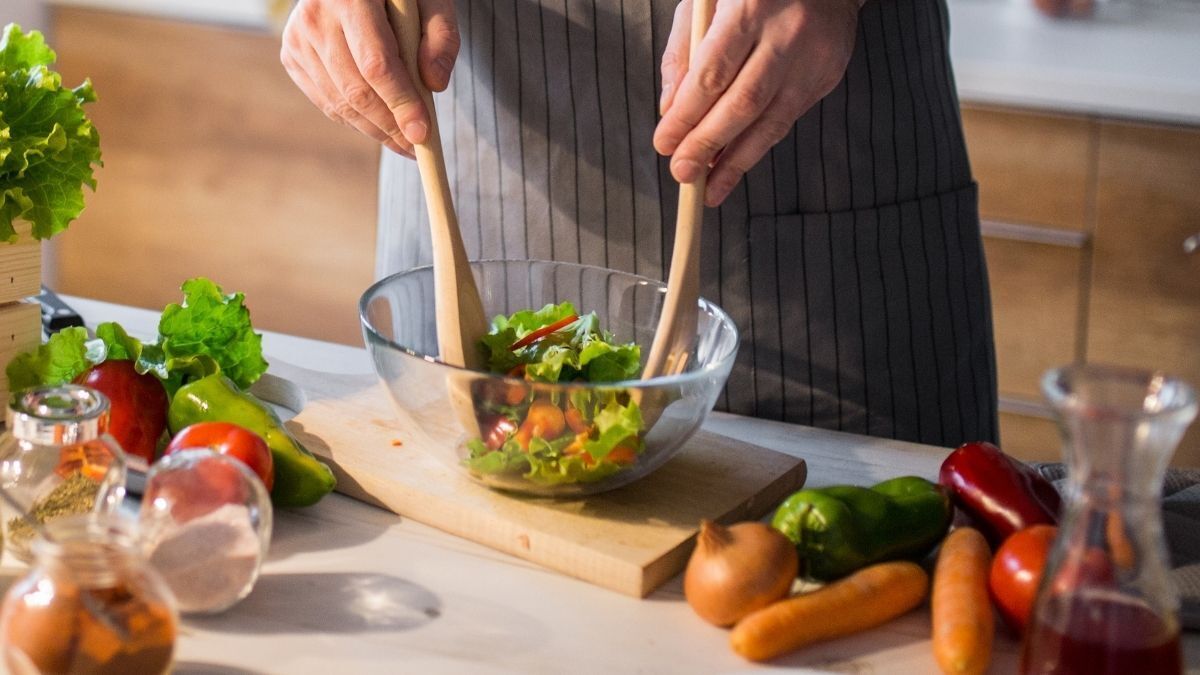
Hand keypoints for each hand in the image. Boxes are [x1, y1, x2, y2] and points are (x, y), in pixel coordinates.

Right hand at [280, 0, 459, 157]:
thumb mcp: (431, 0)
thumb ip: (442, 36)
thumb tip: (434, 85)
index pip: (376, 64)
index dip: (400, 103)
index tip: (422, 133)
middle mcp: (316, 17)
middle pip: (356, 90)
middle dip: (390, 126)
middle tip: (418, 146)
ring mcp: (298, 38)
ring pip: (340, 103)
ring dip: (375, 130)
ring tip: (403, 141)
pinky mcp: (293, 55)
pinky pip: (327, 102)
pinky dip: (355, 120)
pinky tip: (379, 124)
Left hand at [654, 0, 860, 205]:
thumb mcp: (706, 2)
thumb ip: (684, 52)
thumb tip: (669, 109)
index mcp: (750, 7)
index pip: (712, 74)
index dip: (687, 116)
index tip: (664, 144)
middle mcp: (786, 34)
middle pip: (743, 104)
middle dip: (708, 145)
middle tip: (682, 174)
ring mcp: (813, 58)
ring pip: (771, 122)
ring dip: (736, 161)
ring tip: (709, 189)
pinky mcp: (827, 76)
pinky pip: (786, 120)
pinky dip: (757, 146)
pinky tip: (735, 164)